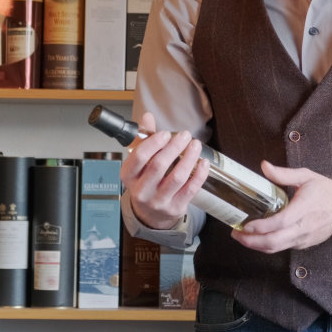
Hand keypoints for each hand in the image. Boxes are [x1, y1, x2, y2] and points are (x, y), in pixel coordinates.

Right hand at [119, 112, 209, 230]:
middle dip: (174, 147)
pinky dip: (199, 174)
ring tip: (196, 145)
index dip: (154, 143)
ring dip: (189, 158)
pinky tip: (203, 163)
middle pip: (159, 165)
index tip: (166, 134)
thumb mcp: (139, 163)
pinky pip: (190, 189)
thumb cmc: (145, 183)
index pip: (139, 157)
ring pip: (177, 177)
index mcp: (128, 176)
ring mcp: (158, 201)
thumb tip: (147, 117)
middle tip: (185, 135)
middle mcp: (141, 190)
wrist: (150, 214)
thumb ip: (144, 139)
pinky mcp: (175, 208)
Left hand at [233, 161, 331, 252]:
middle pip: (275, 241)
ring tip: (242, 237)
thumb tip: (264, 166)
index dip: (261, 227)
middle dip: (252, 241)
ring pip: (277, 248)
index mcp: (304, 208)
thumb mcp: (306, 176)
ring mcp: (304, 238)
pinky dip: (268, 246)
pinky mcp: (304, 243)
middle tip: (236, 234)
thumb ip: (284, 173)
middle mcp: (304, 227)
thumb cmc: (325, 190)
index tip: (246, 225)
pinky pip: (283, 248)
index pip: (280, 222)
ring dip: (257, 246)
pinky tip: (258, 238)